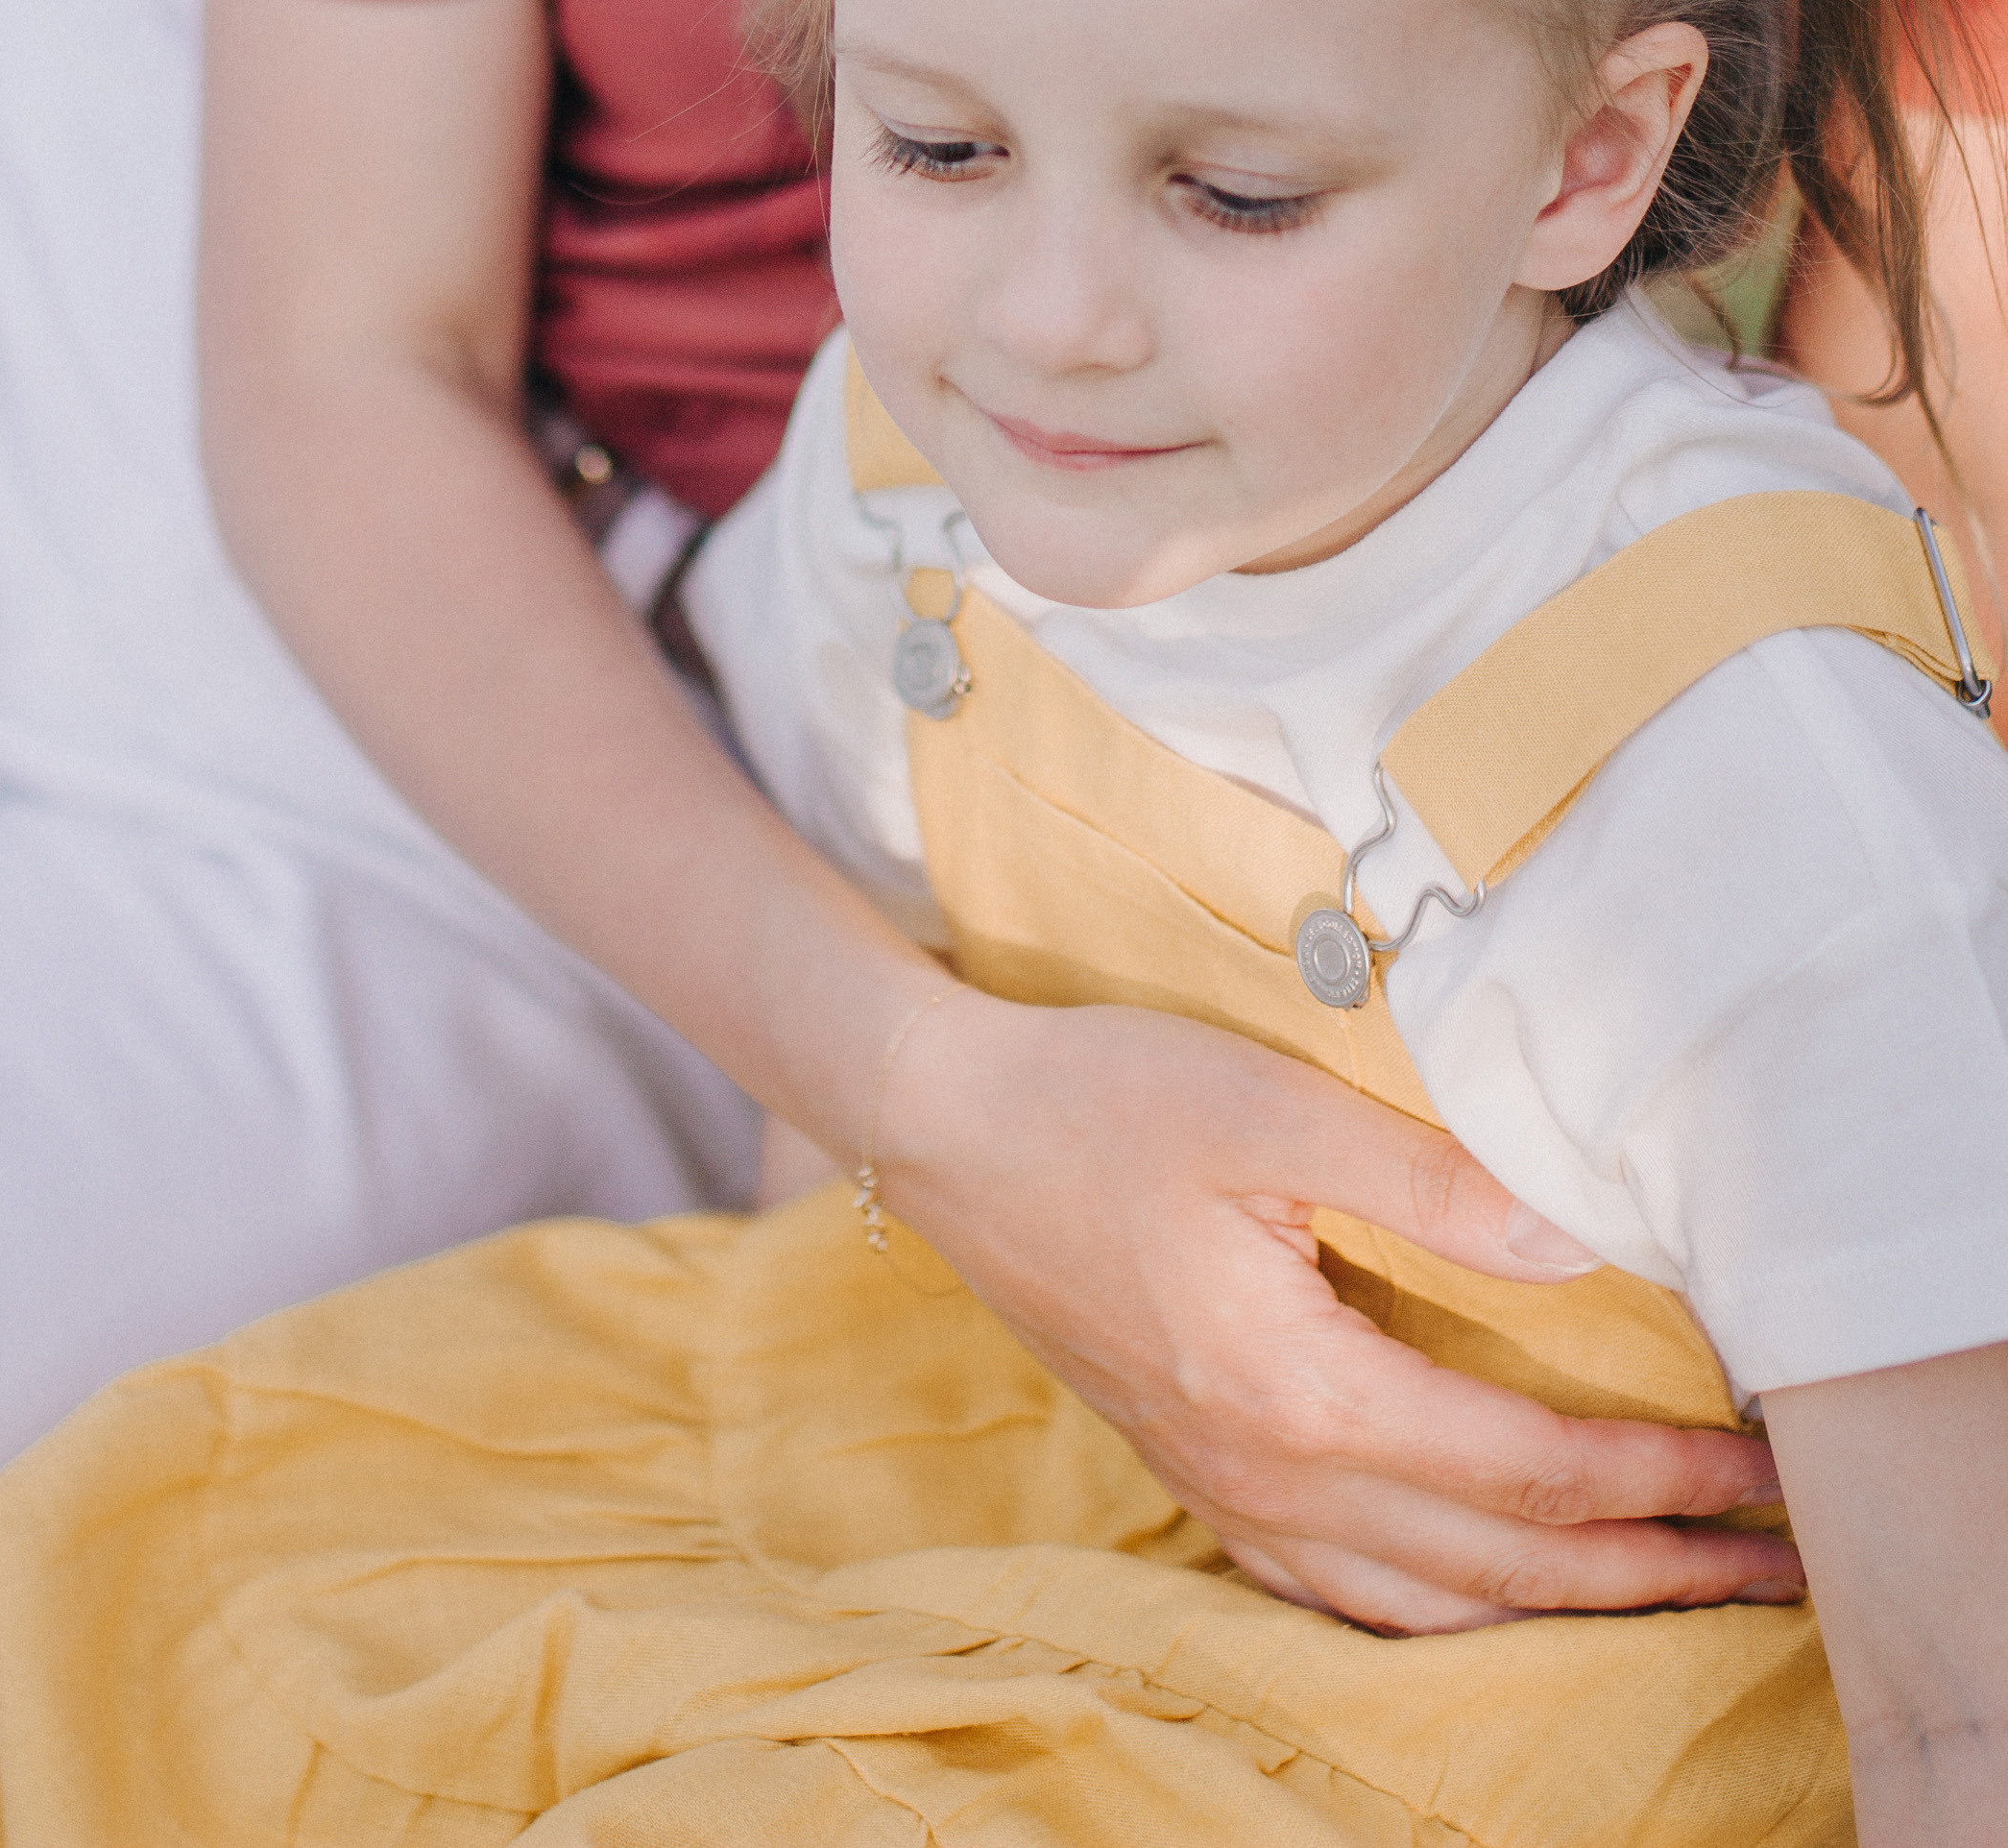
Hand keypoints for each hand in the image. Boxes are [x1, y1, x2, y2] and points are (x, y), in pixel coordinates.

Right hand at [882, 988, 1801, 1635]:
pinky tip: (1483, 1594)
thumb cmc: (1098, 1097)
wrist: (941, 1126)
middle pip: (1497, 1568)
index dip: (1656, 1479)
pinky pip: (1345, 1592)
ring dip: (1561, 1608)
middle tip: (1768, 1568)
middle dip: (1648, 1573)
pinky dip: (1444, 1613)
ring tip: (1664, 1589)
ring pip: (1426, 1605)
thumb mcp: (1266, 1106)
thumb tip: (1579, 1248)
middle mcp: (1269, 1475)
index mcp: (1298, 1391)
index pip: (1524, 1470)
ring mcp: (1225, 1489)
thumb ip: (1430, 1182)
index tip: (1758, 1470)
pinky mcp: (1195, 1472)